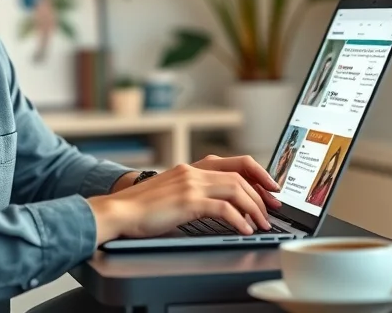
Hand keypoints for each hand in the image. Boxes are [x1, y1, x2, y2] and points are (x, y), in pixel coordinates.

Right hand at [87, 154, 281, 244]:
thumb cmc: (142, 208)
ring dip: (254, 208)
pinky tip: (244, 230)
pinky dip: (239, 220)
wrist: (119, 211)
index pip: (236, 162)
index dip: (259, 173)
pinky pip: (223, 208)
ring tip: (261, 223)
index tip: (272, 187)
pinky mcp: (188, 201)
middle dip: (262, 194)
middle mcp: (194, 171)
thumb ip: (194, 192)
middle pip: (240, 176)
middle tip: (272, 210)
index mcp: (192, 167)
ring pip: (236, 189)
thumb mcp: (172, 192)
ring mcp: (191, 184)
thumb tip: (220, 207)